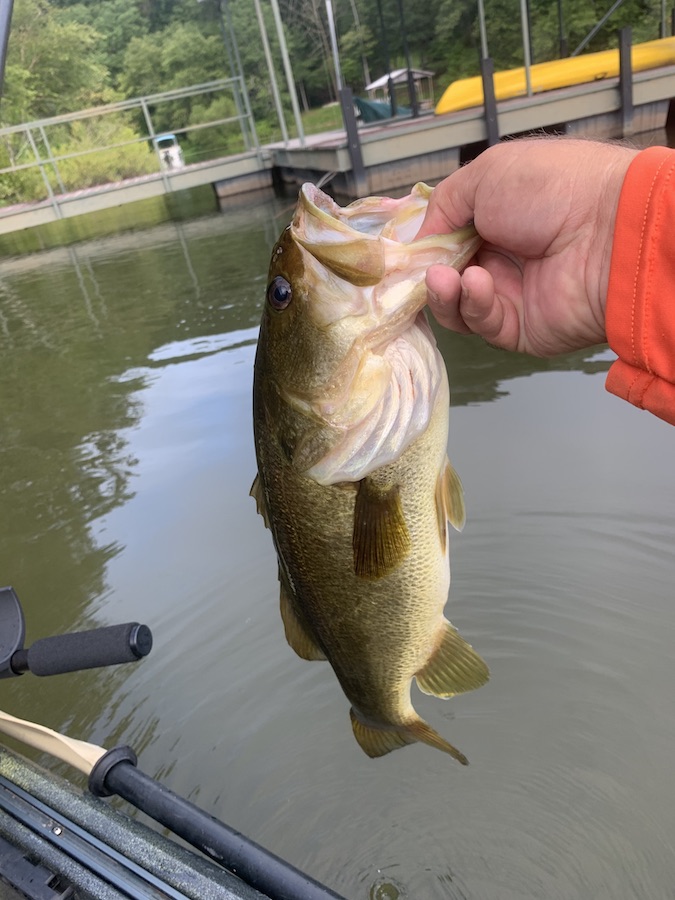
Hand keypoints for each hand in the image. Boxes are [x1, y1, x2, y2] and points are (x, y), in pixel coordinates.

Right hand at [416, 138, 638, 356]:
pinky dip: (472, 304)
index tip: (399, 254)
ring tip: (444, 277)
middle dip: (425, 273)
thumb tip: (417, 241)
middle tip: (416, 269)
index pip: (445, 239)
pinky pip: (481, 323)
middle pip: (443, 276)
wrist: (609, 231)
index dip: (421, 247)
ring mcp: (510, 294)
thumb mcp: (485, 175)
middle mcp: (502, 256)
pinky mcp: (519, 328)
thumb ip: (441, 207)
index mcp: (496, 216)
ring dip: (443, 292)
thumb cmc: (553, 189)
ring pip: (455, 306)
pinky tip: (476, 282)